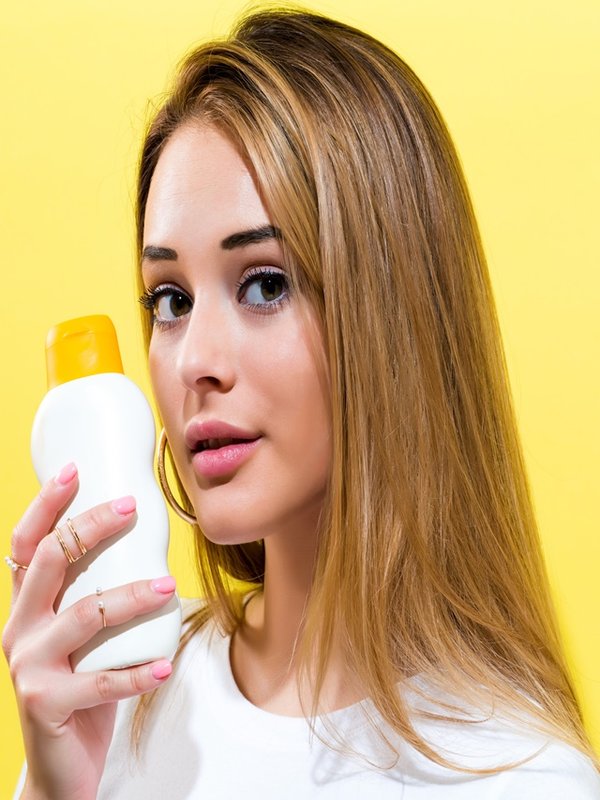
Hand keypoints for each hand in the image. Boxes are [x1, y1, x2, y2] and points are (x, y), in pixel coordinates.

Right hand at [3, 464, 175, 799]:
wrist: (59, 766)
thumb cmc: (80, 685)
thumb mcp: (81, 635)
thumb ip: (95, 595)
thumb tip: (149, 546)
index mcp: (27, 606)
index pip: (27, 543)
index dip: (46, 504)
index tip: (75, 469)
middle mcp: (20, 628)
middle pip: (51, 561)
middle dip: (92, 526)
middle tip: (134, 506)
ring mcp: (29, 666)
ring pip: (85, 615)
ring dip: (132, 596)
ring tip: (169, 586)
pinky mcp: (47, 703)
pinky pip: (101, 682)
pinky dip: (138, 671)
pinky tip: (165, 665)